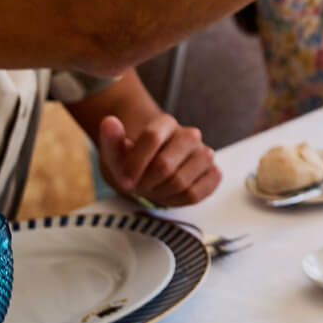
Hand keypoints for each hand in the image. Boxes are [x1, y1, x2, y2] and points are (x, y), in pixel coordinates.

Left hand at [98, 114, 220, 206]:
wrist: (151, 170)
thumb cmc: (134, 162)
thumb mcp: (116, 152)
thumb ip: (111, 138)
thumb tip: (109, 122)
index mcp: (166, 123)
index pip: (152, 137)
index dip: (134, 164)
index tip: (124, 181)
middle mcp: (190, 135)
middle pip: (164, 165)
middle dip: (146, 183)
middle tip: (140, 187)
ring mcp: (204, 153)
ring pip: (181, 182)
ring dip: (161, 193)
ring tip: (155, 189)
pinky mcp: (213, 172)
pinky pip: (197, 194)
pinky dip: (178, 200)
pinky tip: (170, 194)